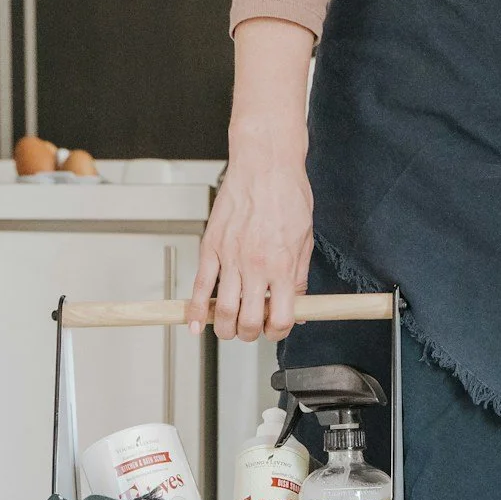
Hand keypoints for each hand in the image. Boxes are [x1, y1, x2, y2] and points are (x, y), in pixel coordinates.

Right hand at [194, 149, 311, 342]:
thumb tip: (300, 305)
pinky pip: (200, 285)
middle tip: (251, 330)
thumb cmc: (288, 195)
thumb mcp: (305, 240)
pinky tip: (195, 323)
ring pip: (223, 309)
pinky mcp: (211, 246)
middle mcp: (256, 265)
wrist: (265, 165)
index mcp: (283, 266)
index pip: (281, 318)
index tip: (275, 329)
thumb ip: (300, 277)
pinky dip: (195, 309)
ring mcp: (231, 257)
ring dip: (224, 328)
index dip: (278, 332)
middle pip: (249, 321)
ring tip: (228, 328)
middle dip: (250, 334)